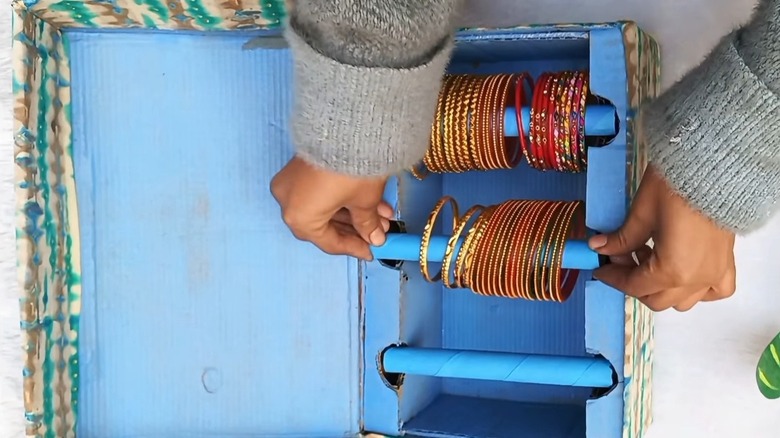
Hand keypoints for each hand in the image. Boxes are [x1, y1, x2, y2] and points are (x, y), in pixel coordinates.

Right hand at [270, 156, 393, 259]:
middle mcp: (288, 201)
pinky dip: (343, 199)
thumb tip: (374, 238)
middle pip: (324, 225)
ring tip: (381, 216)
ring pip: (324, 207)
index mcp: (299, 218)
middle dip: (355, 229)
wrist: (346, 126)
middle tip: (378, 233)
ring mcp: (292, 182)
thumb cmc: (351, 169)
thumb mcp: (363, 201)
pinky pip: (320, 192)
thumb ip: (367, 224)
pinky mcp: (300, 166)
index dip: (353, 249)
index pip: (328, 242)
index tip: (371, 251)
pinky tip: (371, 201)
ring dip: (353, 213)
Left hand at [588, 166, 736, 311]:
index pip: (635, 286)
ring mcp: (715, 274)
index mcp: (672, 270)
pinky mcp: (727, 263)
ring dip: (661, 287)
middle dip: (633, 283)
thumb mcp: (641, 214)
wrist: (712, 167)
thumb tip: (599, 248)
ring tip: (648, 258)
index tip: (600, 267)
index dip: (613, 278)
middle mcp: (696, 280)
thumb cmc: (675, 188)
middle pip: (656, 299)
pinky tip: (682, 273)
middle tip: (620, 259)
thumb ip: (621, 239)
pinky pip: (715, 291)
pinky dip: (697, 290)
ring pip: (683, 300)